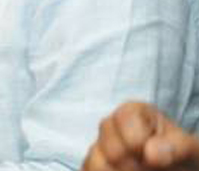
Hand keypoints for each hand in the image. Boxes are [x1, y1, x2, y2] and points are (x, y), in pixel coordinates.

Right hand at [82, 102, 198, 170]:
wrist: (175, 166)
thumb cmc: (179, 154)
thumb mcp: (188, 148)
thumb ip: (176, 146)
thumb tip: (152, 154)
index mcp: (132, 113)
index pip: (129, 130)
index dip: (143, 147)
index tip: (158, 155)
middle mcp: (110, 126)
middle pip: (113, 151)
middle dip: (135, 166)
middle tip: (151, 169)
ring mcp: (98, 145)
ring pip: (97, 164)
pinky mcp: (93, 163)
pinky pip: (89, 170)